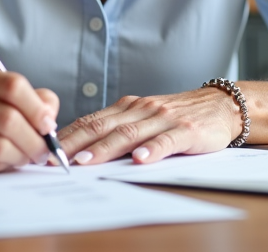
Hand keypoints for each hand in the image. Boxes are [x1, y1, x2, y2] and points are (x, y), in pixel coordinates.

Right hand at [0, 60, 59, 172]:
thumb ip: (30, 98)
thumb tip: (49, 119)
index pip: (13, 86)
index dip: (37, 108)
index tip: (49, 125)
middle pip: (8, 119)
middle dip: (34, 140)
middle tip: (44, 151)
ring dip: (20, 156)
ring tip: (26, 157)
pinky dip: (3, 165)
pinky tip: (5, 161)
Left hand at [57, 87, 242, 165]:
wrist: (219, 105)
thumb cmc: (177, 116)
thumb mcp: (144, 117)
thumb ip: (118, 128)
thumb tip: (81, 147)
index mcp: (128, 107)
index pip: (91, 120)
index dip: (69, 135)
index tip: (47, 150)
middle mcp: (142, 109)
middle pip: (103, 126)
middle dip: (77, 143)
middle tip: (57, 159)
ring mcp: (164, 119)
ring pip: (130, 134)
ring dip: (106, 148)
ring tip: (87, 162)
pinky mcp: (186, 131)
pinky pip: (166, 141)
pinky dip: (152, 150)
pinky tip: (140, 159)